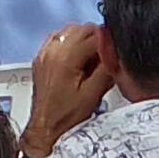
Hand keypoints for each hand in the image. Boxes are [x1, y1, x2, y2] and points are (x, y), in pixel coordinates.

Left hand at [21, 24, 116, 156]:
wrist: (45, 129)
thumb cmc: (65, 118)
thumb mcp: (93, 95)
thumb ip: (106, 69)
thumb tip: (117, 53)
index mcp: (65, 58)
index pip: (94, 35)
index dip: (110, 42)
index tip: (117, 52)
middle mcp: (52, 51)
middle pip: (82, 29)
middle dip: (98, 39)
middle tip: (106, 58)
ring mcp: (44, 53)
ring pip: (70, 31)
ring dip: (84, 39)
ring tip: (93, 60)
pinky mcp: (41, 58)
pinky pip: (58, 39)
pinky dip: (71, 43)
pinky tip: (78, 60)